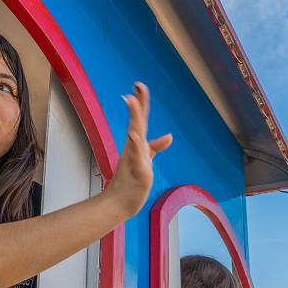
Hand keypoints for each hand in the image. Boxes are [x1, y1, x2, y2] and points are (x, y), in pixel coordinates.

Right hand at [104, 82, 171, 217]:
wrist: (119, 202)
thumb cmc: (131, 181)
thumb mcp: (146, 160)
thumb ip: (155, 147)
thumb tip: (168, 136)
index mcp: (136, 144)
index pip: (139, 119)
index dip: (141, 102)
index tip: (138, 85)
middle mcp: (134, 148)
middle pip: (137, 122)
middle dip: (138, 104)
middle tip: (137, 86)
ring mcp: (134, 158)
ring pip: (135, 135)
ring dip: (134, 118)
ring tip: (131, 100)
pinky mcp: (138, 171)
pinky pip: (137, 157)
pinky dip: (135, 145)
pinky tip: (133, 134)